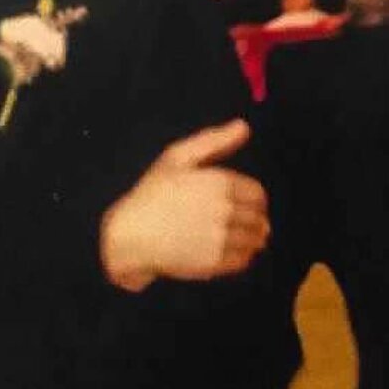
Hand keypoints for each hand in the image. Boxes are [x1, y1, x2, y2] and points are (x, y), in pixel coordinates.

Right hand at [100, 119, 268, 291]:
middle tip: (245, 223)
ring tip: (240, 238)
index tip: (247, 204)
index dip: (256, 200)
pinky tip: (230, 252)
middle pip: (258, 218)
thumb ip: (214, 140)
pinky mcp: (213, 262)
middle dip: (255, 220)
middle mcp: (224, 210)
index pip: (258, 195)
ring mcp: (220, 238)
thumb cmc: (152, 193)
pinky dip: (243, 257)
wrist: (130, 235)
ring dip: (252, 239)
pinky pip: (243, 261)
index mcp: (220, 183)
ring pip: (254, 240)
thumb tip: (244, 127)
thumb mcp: (177, 157)